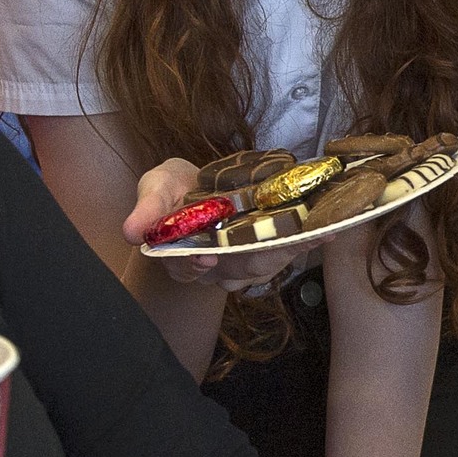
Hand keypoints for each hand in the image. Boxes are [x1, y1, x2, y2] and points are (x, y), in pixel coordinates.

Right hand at [123, 157, 306, 290]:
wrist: (193, 186)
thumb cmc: (171, 190)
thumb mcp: (154, 189)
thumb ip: (147, 209)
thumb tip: (129, 231)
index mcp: (182, 255)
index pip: (187, 268)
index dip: (195, 266)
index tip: (203, 258)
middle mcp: (214, 265)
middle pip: (234, 270)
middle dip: (259, 257)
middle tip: (282, 241)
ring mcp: (241, 260)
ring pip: (264, 264)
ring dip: (290, 249)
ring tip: (315, 233)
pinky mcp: (264, 249)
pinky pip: (286, 251)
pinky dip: (307, 240)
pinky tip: (328, 229)